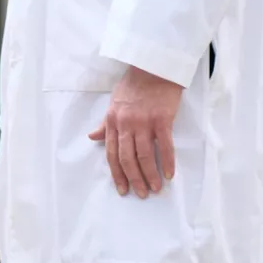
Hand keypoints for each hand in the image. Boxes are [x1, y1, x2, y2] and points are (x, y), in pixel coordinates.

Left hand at [89, 66, 182, 197]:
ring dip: (150, 175)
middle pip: (127, 158)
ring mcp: (143, 122)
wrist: (153, 68)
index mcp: (112, 121)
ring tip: (156, 188)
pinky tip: (169, 174)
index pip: (112, 153)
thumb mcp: (113, 103)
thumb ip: (105, 124)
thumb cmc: (133, 86)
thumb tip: (92, 137)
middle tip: (142, 194)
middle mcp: (125, 124)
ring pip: (144, 155)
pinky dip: (167, 161)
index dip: (116, 174)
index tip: (122, 190)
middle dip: (133, 179)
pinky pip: (165, 145)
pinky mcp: (162, 119)